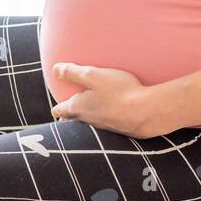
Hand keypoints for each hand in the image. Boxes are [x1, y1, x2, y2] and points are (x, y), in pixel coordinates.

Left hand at [50, 63, 169, 138]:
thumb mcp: (93, 76)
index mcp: (77, 108)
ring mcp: (102, 127)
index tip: (55, 109)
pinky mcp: (118, 130)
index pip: (60, 111)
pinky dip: (105, 119)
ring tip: (90, 112)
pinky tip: (114, 113)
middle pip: (73, 120)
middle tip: (67, 116)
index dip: (57, 108)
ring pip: (89, 123)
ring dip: (87, 117)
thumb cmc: (118, 92)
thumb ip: (72, 72)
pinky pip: (107, 124)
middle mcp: (87, 121)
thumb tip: (55, 69)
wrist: (146, 113)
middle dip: (69, 117)